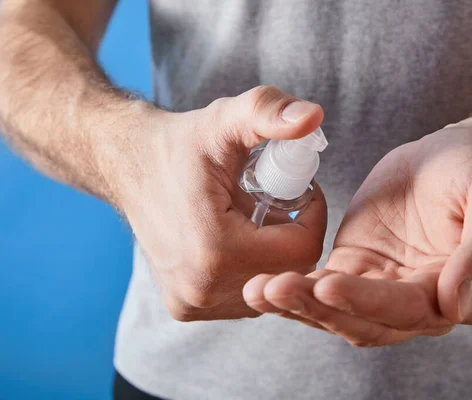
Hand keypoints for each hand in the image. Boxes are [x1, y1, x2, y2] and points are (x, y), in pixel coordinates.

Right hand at [115, 86, 326, 320]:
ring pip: (267, 286)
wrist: (127, 166)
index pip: (303, 250)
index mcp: (215, 251)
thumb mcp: (226, 119)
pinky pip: (243, 294)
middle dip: (293, 235)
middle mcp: (201, 290)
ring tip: (255, 219)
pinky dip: (251, 268)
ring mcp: (191, 305)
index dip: (313, 217)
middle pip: (287, 272)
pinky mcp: (185, 308)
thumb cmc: (180, 144)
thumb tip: (314, 116)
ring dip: (273, 254)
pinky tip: (237, 239)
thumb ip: (269, 112)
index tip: (302, 191)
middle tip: (278, 202)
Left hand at [243, 119, 471, 345]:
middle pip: (367, 320)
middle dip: (320, 309)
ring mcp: (384, 289)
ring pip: (339, 311)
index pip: (412, 309)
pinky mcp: (356, 270)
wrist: (449, 155)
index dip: (370, 302)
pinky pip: (323, 289)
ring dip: (299, 305)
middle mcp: (421, 303)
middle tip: (275, 289)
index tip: (329, 286)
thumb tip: (458, 306)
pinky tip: (263, 284)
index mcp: (461, 292)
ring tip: (259, 289)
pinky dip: (295, 290)